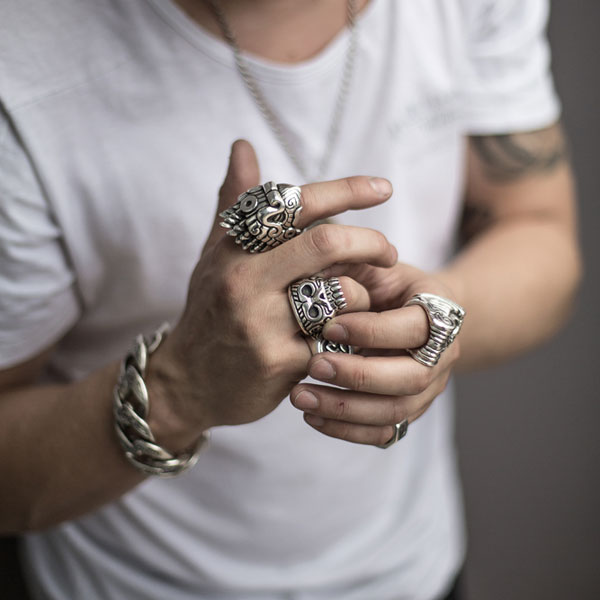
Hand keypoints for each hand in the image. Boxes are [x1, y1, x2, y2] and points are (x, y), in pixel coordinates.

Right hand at [151, 140, 397, 431]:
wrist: (185, 382)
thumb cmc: (209, 311)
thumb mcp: (216, 255)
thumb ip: (235, 202)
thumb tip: (242, 145)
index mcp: (234, 248)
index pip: (297, 205)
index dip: (347, 190)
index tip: (384, 188)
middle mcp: (244, 280)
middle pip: (327, 244)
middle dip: (370, 243)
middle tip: (389, 252)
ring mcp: (260, 324)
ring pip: (341, 296)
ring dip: (360, 297)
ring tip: (354, 304)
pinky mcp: (278, 363)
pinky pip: (336, 339)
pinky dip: (349, 336)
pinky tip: (342, 339)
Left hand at [290, 263, 461, 445]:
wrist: (416, 314)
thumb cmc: (388, 285)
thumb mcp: (373, 266)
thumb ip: (349, 267)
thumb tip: (310, 272)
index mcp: (440, 309)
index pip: (414, 327)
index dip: (372, 330)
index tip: (329, 328)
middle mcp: (443, 354)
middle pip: (411, 377)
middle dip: (359, 375)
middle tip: (314, 366)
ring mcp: (430, 387)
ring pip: (395, 411)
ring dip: (345, 409)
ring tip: (300, 396)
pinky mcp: (411, 410)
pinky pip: (385, 432)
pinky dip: (346, 430)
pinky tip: (312, 416)